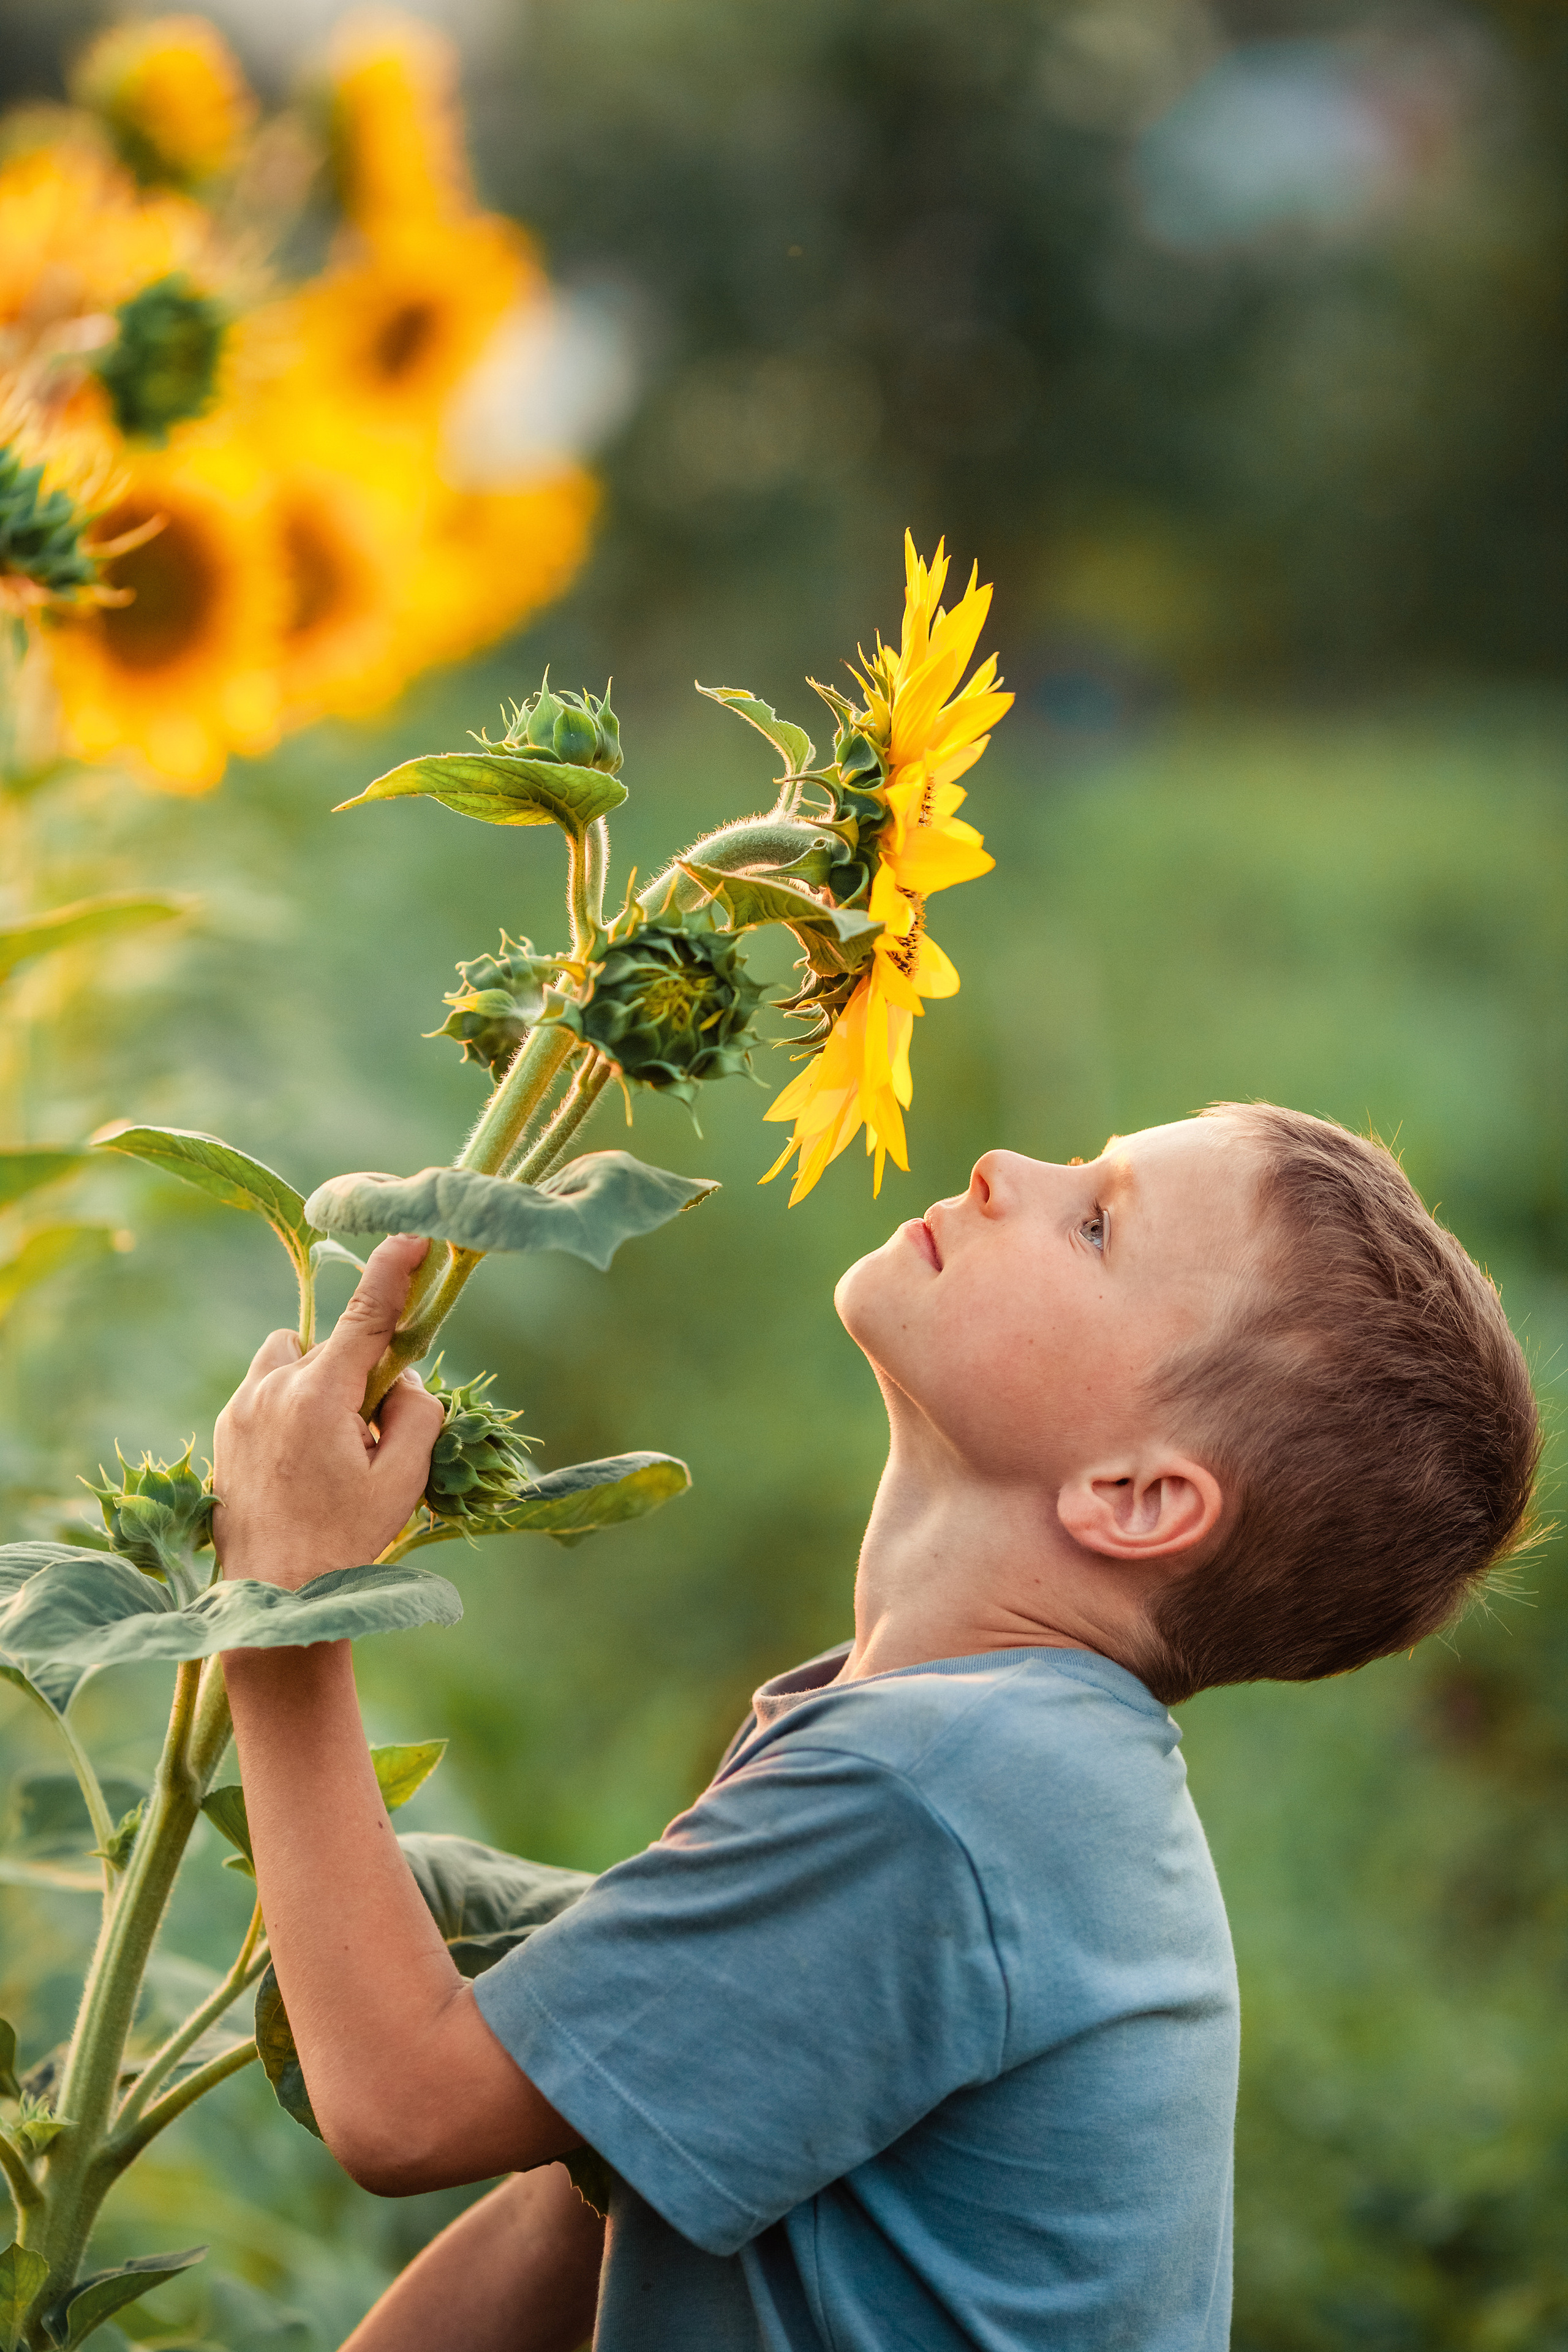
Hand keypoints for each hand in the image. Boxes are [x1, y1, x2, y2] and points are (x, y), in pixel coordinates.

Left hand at [213, 1234, 445, 1588]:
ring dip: (319, 1379)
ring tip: (332, 1444)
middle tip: (373, 1433)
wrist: (274, 1599)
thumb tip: (401, 1380)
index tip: (412, 1236)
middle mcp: (271, 1389)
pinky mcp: (225, 1427)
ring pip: (293, 1357)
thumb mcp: (403, 1479)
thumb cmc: (345, 1540)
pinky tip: (301, 1460)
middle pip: (333, 1345)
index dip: (393, 1271)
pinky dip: (292, 1403)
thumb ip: (416, 1413)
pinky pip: (267, 1387)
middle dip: (361, 1371)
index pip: (365, 1316)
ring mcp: (240, 1407)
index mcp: (318, 1397)